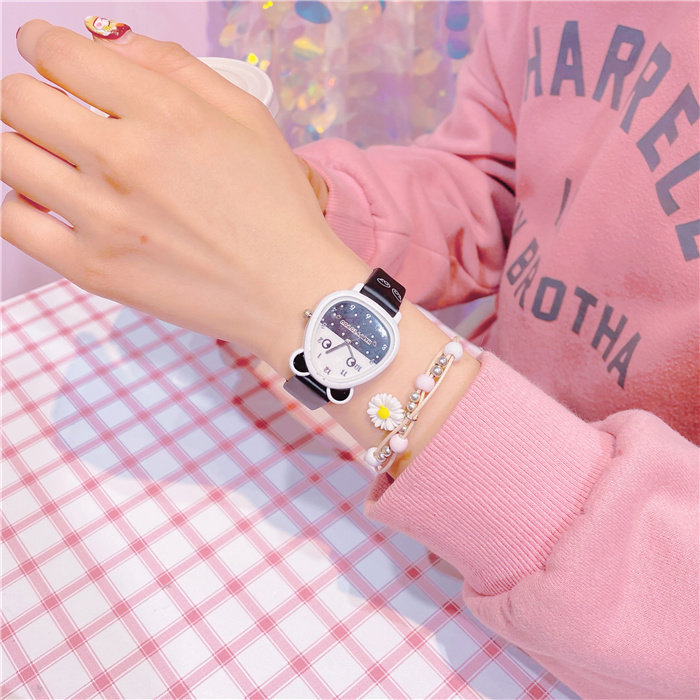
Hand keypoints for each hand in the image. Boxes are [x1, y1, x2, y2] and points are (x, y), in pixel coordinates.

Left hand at [1, 19, 360, 363]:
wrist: (288, 291)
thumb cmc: (276, 205)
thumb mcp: (248, 118)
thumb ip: (178, 68)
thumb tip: (110, 43)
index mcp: (166, 114)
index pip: (59, 54)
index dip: (41, 44)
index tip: (46, 53)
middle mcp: (125, 160)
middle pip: (18, 100)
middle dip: (29, 94)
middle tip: (56, 111)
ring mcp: (104, 219)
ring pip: (9, 156)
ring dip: (26, 147)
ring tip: (60, 162)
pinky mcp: (93, 269)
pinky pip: (14, 222)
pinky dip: (24, 206)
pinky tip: (57, 205)